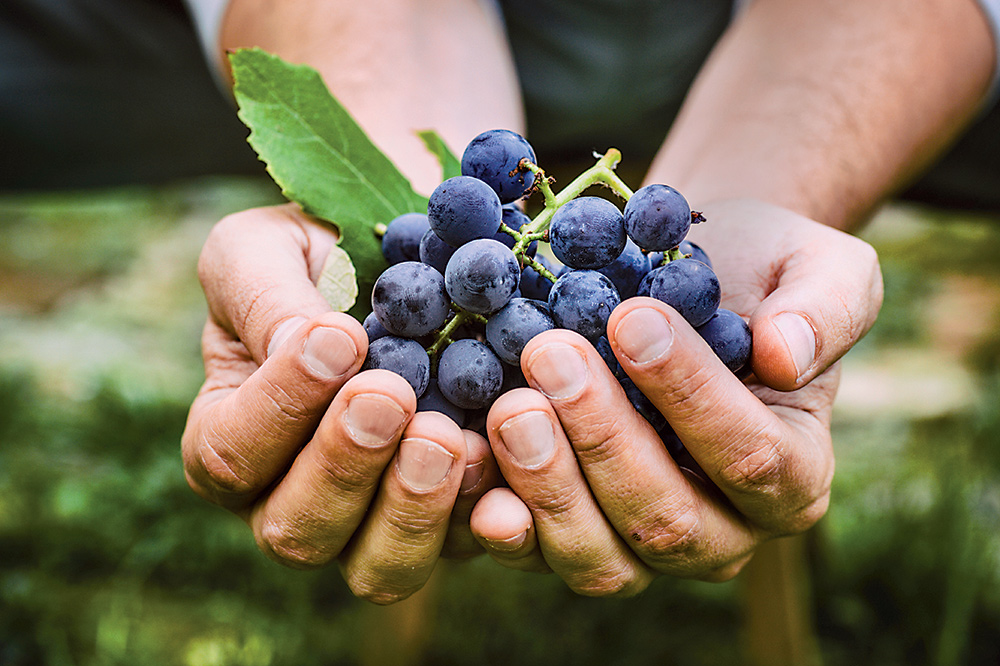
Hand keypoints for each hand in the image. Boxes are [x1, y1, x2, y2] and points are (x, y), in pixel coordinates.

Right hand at [181, 203, 499, 602]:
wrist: (405, 269)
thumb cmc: (316, 258)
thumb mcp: (265, 250)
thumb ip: (262, 296)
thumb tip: (303, 348)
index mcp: (230, 441)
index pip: (232, 453)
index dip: (281, 405)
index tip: (340, 336)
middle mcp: (291, 502)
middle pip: (298, 531)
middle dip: (345, 466)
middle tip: (390, 395)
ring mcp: (373, 524)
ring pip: (379, 568)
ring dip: (412, 508)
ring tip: (444, 435)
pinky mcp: (448, 524)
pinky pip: (464, 546)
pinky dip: (485, 512)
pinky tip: (500, 455)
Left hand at [470, 198, 882, 592]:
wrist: (680, 280)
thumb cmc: (757, 273)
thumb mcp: (818, 267)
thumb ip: (826, 309)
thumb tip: (788, 357)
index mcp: (792, 474)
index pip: (750, 456)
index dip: (690, 394)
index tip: (632, 318)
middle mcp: (721, 530)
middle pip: (665, 519)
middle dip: (603, 439)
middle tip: (551, 355)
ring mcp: (641, 545)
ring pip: (598, 557)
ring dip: (547, 484)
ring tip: (509, 404)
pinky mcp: (572, 534)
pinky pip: (535, 552)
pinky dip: (498, 518)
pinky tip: (468, 461)